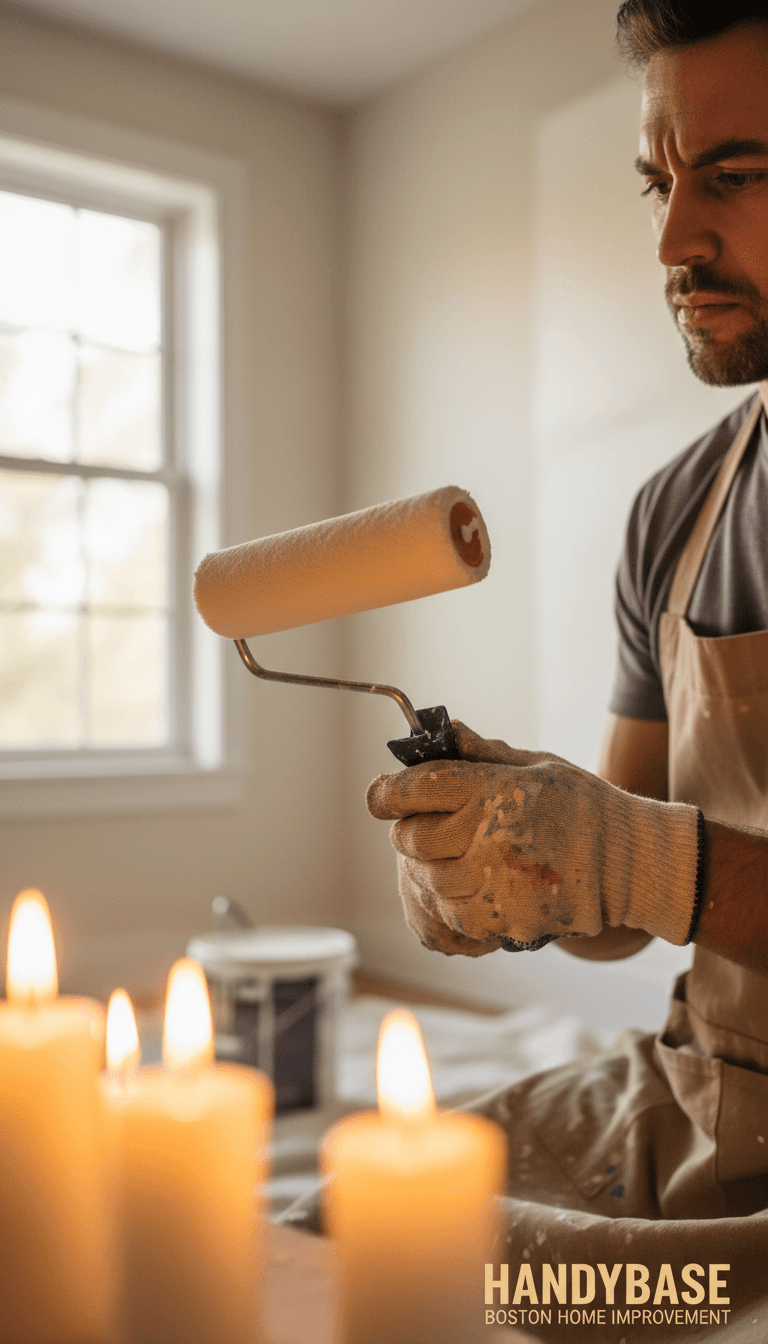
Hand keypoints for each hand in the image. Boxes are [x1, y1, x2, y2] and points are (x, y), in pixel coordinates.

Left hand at [366, 722, 702, 954]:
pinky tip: (481, 885)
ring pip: (425, 879)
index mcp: (489, 789)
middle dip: (413, 831)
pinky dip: (455, 902)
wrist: (627, 864)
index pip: (413, 788)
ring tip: (465, 858)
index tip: (382, 796)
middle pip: (409, 838)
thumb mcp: (534, 763)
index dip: (387, 793)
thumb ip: (478, 752)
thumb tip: (433, 732)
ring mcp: (490, 883)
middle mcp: (484, 836)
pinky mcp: (498, 920)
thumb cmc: (580, 806)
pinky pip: (450, 914)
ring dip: (434, 869)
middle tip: (436, 827)